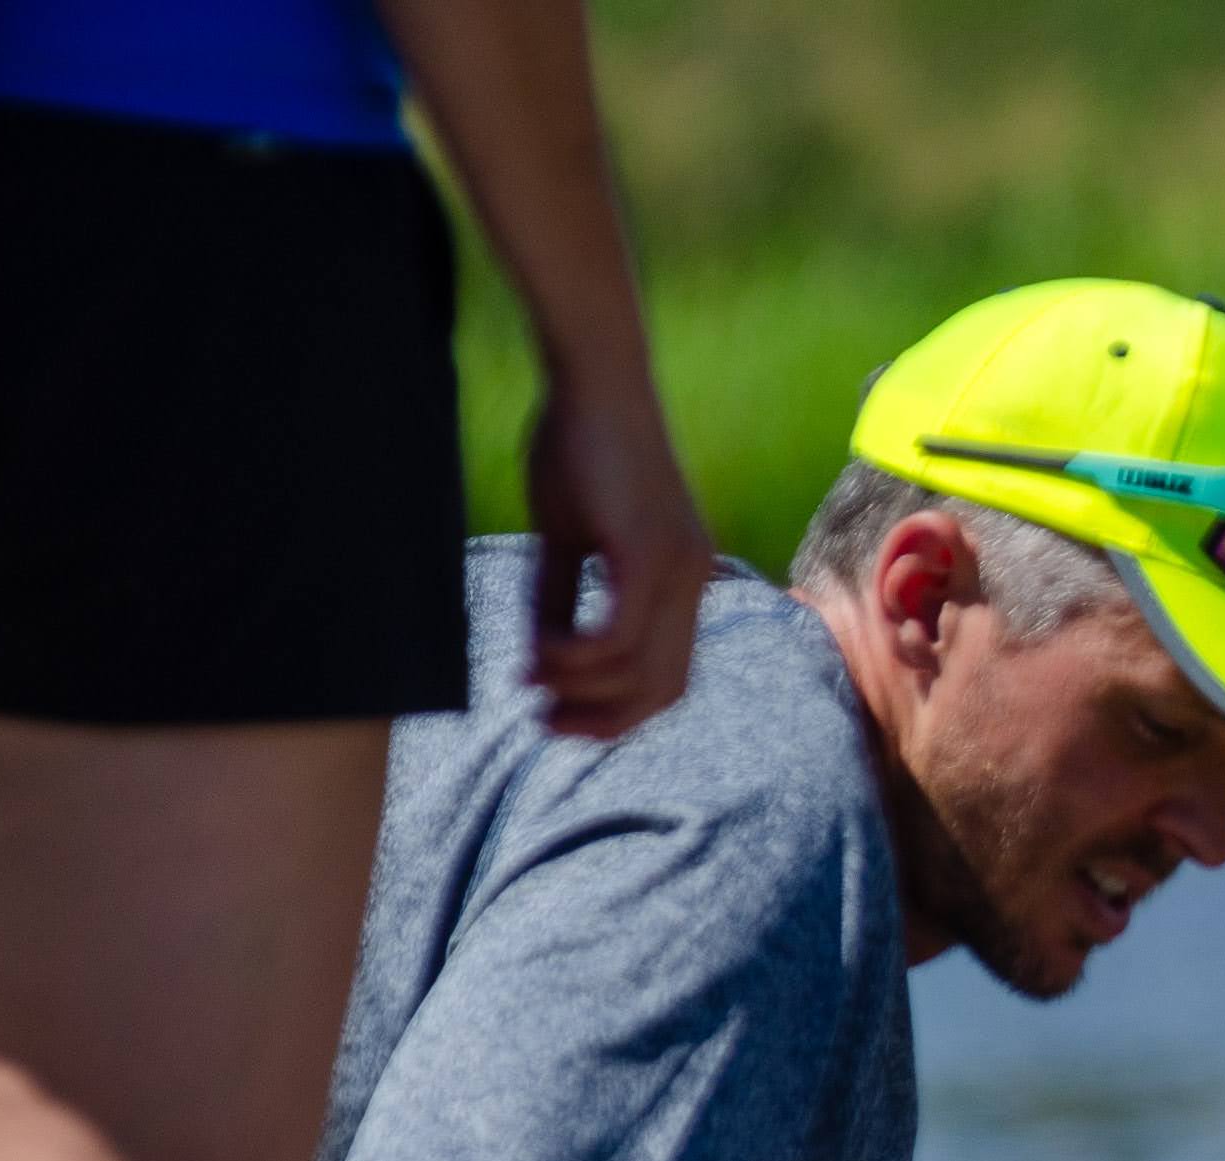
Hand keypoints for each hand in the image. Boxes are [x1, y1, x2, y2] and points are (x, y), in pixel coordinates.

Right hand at [519, 363, 709, 740]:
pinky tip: (539, 652)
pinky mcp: (649, 553)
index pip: (669, 676)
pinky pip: (621, 640)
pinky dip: (578, 659)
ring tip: (531, 676)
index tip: (559, 712)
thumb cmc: (575, 443)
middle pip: (664, 691)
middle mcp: (694, 579)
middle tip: (544, 721)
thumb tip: (540, 660)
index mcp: (684, 578)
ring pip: (640, 673)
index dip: (619, 711)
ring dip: (579, 688)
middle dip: (605, 721)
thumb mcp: (565, 537)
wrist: (592, 375)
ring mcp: (679, 568)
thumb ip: (559, 599)